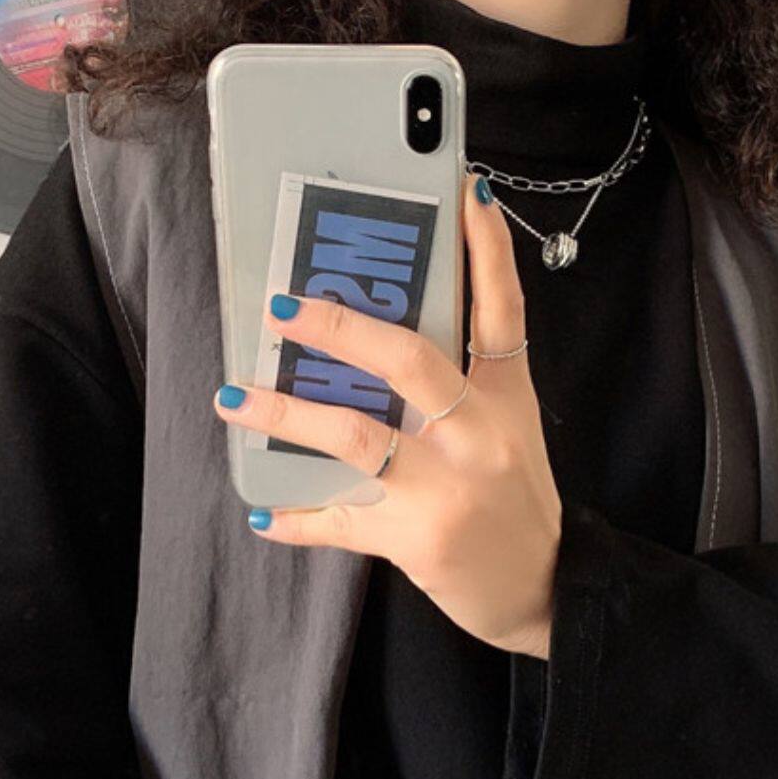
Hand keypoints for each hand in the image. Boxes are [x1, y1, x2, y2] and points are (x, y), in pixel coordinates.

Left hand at [211, 173, 559, 659]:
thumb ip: (461, 387)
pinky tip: (265, 513)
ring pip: (355, 435)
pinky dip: (298, 519)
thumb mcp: (508, 433)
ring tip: (234, 398)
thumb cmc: (515, 505)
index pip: (500, 309)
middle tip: (281, 306)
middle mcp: (477, 435)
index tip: (465, 187)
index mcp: (505, 400)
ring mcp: (446, 488)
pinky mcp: (417, 538)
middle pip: (408, 359)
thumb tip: (377, 340)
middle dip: (339, 325)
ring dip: (286, 413)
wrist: (543, 591)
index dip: (485, 247)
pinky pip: (341, 522)